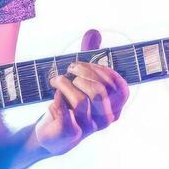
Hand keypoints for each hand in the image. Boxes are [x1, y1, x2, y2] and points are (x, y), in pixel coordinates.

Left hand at [34, 29, 129, 155]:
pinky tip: (52, 99)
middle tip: (68, 70)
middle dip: (81, 74)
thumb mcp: (80, 78)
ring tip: (56, 81)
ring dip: (65, 85)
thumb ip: (89, 55)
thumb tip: (94, 32)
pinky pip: (66, 117)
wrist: (50, 133)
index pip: (119, 88)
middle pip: (100, 92)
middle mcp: (106, 118)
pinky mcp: (71, 136)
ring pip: (81, 102)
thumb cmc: (69, 102)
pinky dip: (57, 103)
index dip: (102, 71)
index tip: (83, 64)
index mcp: (115, 105)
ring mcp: (89, 128)